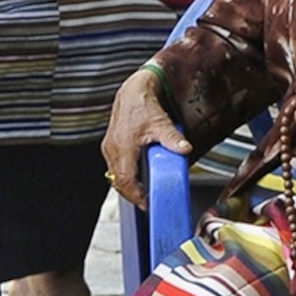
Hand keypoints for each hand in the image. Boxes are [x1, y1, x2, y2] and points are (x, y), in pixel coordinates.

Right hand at [100, 70, 185, 204]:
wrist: (133, 92)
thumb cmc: (143, 105)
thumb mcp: (161, 123)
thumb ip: (173, 138)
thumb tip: (185, 148)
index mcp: (122, 147)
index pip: (125, 180)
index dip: (136, 195)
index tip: (147, 204)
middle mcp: (112, 149)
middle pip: (118, 181)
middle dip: (132, 194)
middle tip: (147, 202)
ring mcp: (109, 148)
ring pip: (115, 175)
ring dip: (128, 186)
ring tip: (143, 194)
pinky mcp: (111, 146)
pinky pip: (115, 167)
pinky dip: (125, 176)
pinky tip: (137, 179)